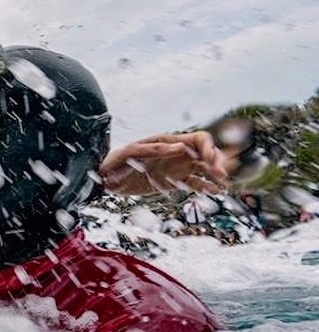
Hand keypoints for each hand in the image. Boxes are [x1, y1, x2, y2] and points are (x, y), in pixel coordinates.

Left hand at [100, 131, 228, 196]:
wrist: (106, 179)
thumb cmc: (116, 161)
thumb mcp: (133, 152)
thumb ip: (156, 149)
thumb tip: (181, 146)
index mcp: (169, 142)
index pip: (199, 139)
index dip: (209, 147)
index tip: (210, 160)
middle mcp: (177, 154)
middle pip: (206, 154)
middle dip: (217, 161)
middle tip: (221, 174)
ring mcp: (176, 168)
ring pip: (203, 169)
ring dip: (215, 174)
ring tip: (224, 182)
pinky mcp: (172, 182)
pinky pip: (193, 184)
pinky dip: (205, 187)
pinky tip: (214, 191)